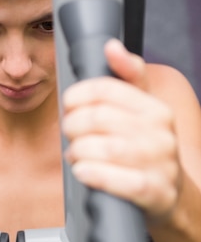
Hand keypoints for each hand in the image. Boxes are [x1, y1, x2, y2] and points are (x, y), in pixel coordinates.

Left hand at [62, 39, 181, 221]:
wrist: (171, 195)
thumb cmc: (146, 151)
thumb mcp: (141, 111)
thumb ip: (127, 78)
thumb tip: (111, 46)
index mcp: (155, 108)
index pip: (106, 89)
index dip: (77, 96)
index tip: (69, 106)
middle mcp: (161, 133)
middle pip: (99, 118)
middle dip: (73, 126)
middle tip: (69, 134)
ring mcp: (160, 163)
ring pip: (105, 148)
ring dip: (79, 151)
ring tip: (75, 154)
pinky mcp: (155, 191)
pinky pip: (118, 181)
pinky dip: (93, 174)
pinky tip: (83, 171)